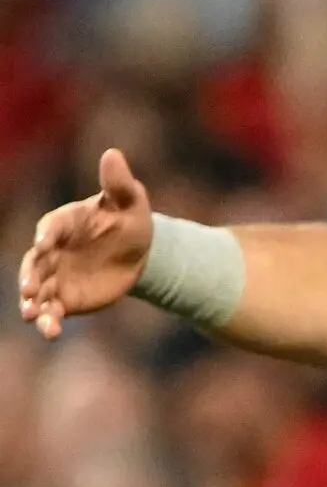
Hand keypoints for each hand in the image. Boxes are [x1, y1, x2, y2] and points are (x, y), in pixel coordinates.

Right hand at [19, 150, 154, 337]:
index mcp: (63, 223)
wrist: (138, 252)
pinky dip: (49, 321)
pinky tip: (51, 332)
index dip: (47, 235)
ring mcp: (54, 275)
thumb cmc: (129, 219)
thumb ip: (118, 183)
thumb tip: (112, 153)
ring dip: (33, 303)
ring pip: (38, 291)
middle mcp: (51, 250)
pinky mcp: (63, 298)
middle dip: (30, 276)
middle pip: (35, 264)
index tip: (45, 244)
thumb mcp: (130, 201)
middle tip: (29, 290)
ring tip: (32, 314)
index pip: (50, 228)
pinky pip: (52, 311)